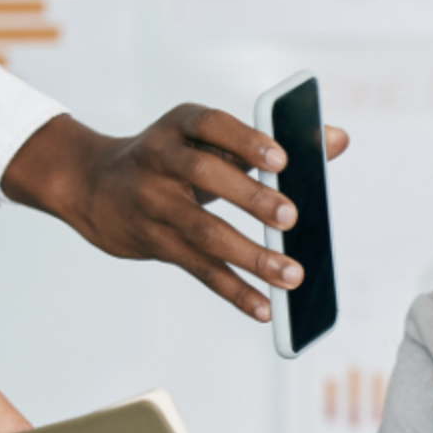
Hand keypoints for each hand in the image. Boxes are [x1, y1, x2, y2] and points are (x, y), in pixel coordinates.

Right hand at [1, 107, 350, 321]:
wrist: (94, 185)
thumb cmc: (176, 158)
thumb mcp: (210, 139)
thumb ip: (273, 141)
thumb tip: (338, 139)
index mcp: (180, 125)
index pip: (210, 124)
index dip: (245, 140)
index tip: (281, 158)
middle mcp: (160, 160)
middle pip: (205, 175)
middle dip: (250, 197)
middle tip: (291, 216)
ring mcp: (153, 203)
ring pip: (203, 231)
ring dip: (250, 256)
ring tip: (291, 275)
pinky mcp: (153, 242)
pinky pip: (197, 269)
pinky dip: (233, 289)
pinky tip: (264, 307)